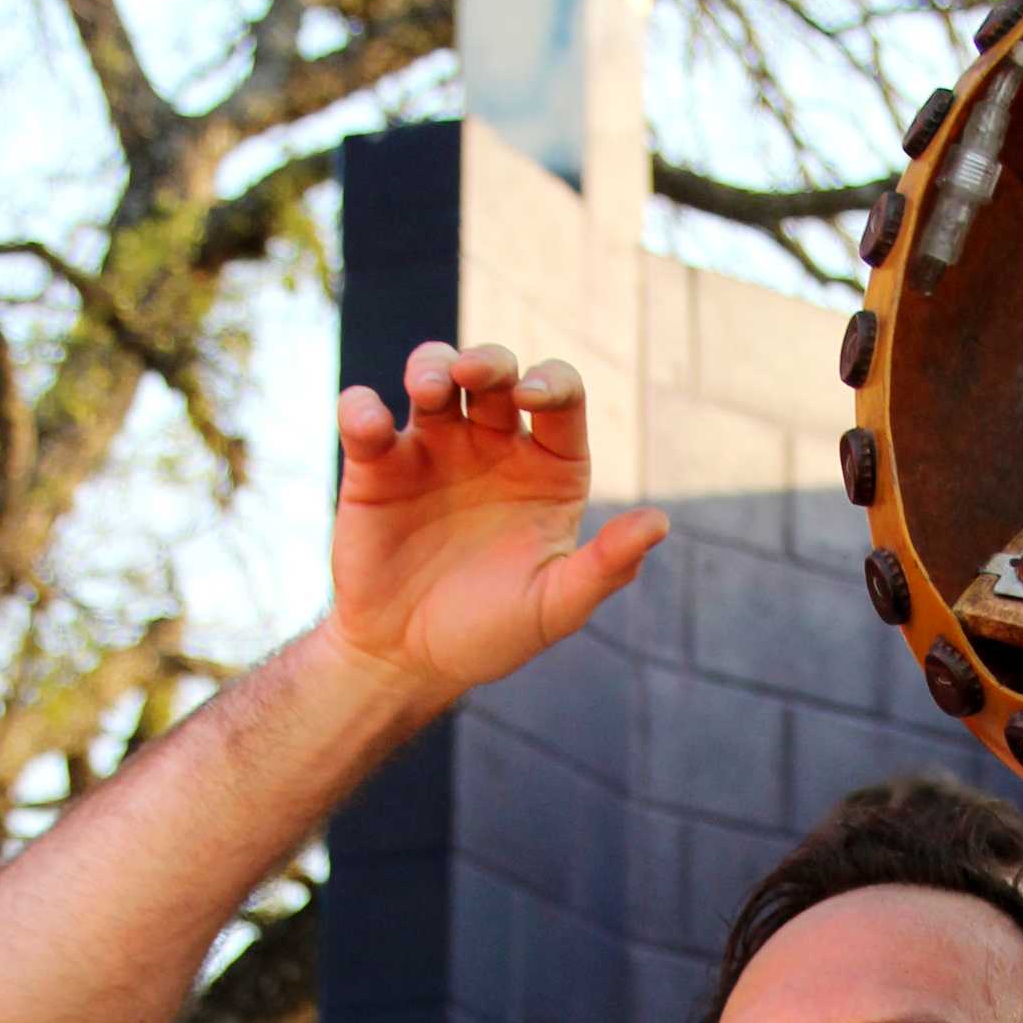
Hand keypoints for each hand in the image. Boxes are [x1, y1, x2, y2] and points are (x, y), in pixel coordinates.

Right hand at [322, 345, 666, 699]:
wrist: (408, 661)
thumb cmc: (490, 633)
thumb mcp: (554, 607)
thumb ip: (605, 566)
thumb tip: (660, 523)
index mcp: (547, 470)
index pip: (560, 399)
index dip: (551, 383)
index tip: (533, 399)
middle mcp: (492, 447)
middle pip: (497, 372)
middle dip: (488, 361)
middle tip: (475, 376)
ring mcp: (433, 450)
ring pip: (434, 373)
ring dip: (432, 365)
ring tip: (430, 390)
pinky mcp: (376, 465)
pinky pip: (364, 416)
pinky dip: (362, 409)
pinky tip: (369, 425)